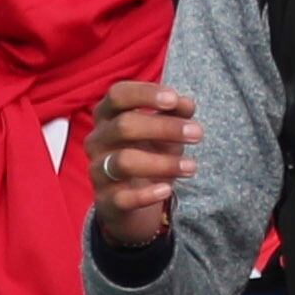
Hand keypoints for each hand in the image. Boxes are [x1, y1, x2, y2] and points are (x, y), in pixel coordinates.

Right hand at [87, 81, 198, 253]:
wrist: (133, 199)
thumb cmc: (148, 153)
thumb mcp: (165, 130)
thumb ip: (175, 112)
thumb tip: (185, 104)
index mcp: (108, 116)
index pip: (117, 95)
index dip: (145, 94)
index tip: (174, 99)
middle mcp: (97, 141)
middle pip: (123, 126)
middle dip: (164, 128)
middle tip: (198, 134)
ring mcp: (98, 170)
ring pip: (123, 161)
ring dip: (163, 163)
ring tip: (192, 167)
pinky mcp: (104, 200)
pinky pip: (121, 198)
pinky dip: (146, 195)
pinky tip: (167, 190)